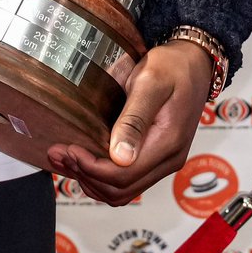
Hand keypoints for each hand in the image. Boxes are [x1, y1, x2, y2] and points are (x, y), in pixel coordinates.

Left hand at [46, 41, 210, 205]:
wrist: (193, 62)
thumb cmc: (172, 67)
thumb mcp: (150, 83)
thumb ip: (134, 119)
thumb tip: (119, 158)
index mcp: (167, 143)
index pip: (123, 175)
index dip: (91, 168)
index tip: (68, 148)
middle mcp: (167, 159)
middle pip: (120, 189)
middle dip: (85, 174)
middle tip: (58, 152)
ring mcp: (163, 160)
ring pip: (123, 190)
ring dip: (91, 179)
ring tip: (63, 158)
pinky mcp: (156, 156)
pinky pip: (128, 179)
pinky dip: (101, 175)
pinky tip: (82, 159)